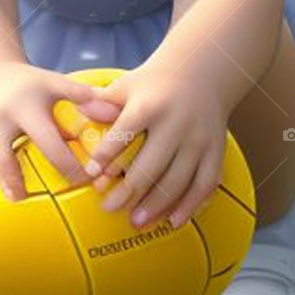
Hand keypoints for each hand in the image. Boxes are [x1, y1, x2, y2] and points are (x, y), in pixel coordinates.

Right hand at [0, 63, 121, 207]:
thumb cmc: (27, 84)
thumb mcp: (54, 82)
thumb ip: (84, 96)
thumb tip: (116, 113)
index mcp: (28, 105)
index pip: (51, 137)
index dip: (69, 160)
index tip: (89, 179)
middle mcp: (3, 117)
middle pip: (16, 150)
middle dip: (36, 174)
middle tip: (58, 193)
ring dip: (3, 179)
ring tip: (18, 199)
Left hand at [80, 70, 228, 229]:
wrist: (202, 73)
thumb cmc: (156, 83)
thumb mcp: (127, 85)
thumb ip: (102, 102)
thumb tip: (78, 110)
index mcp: (152, 104)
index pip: (125, 131)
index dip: (107, 154)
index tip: (92, 174)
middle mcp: (178, 122)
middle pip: (151, 164)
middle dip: (127, 191)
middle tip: (108, 208)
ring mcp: (199, 139)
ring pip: (177, 180)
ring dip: (155, 205)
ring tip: (135, 221)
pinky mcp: (215, 151)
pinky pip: (205, 184)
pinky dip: (190, 206)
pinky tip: (173, 221)